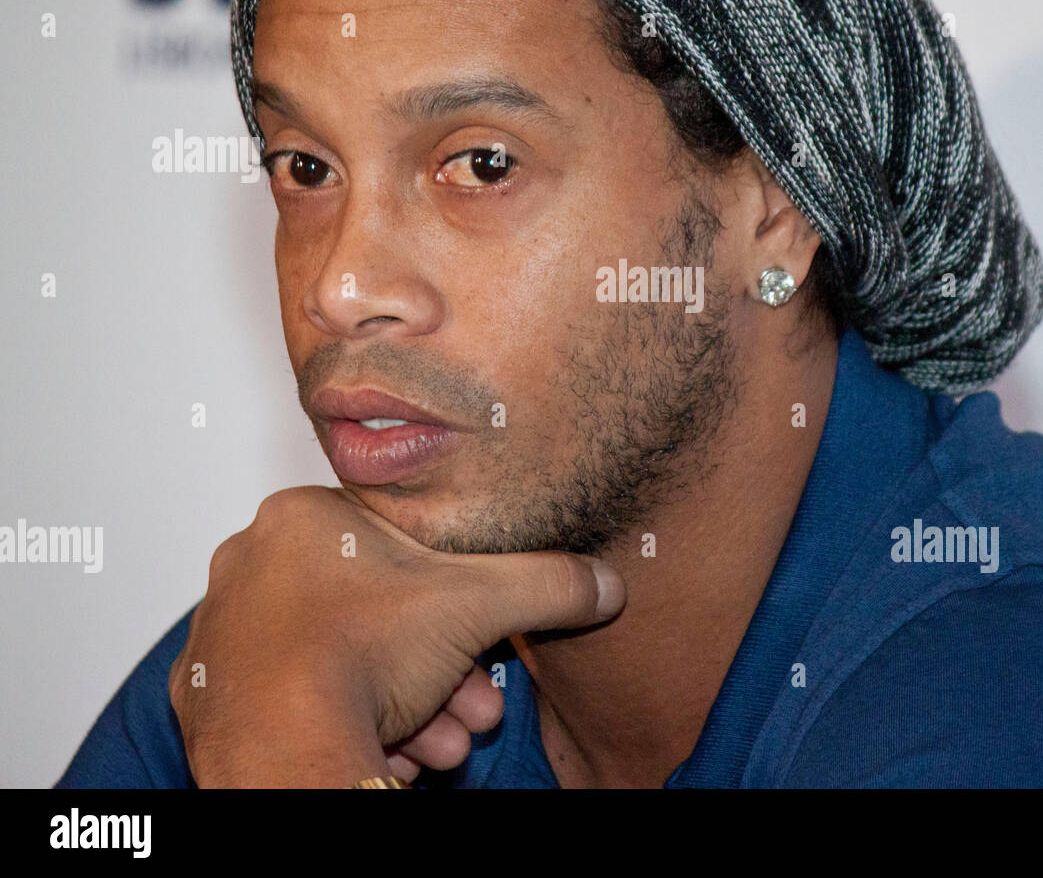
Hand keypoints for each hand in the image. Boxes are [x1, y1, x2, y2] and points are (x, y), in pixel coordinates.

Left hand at [168, 485, 624, 786]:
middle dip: (441, 667)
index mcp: (300, 516)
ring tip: (440, 740)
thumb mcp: (480, 603)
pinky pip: (304, 702)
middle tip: (471, 703)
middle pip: (378, 614)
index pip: (400, 549)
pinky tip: (394, 751)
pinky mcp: (214, 696)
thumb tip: (601, 583)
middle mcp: (251, 565)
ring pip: (346, 663)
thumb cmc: (357, 660)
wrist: (284, 753)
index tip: (483, 640)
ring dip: (409, 703)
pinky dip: (353, 724)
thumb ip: (547, 583)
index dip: (458, 598)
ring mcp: (226, 633)